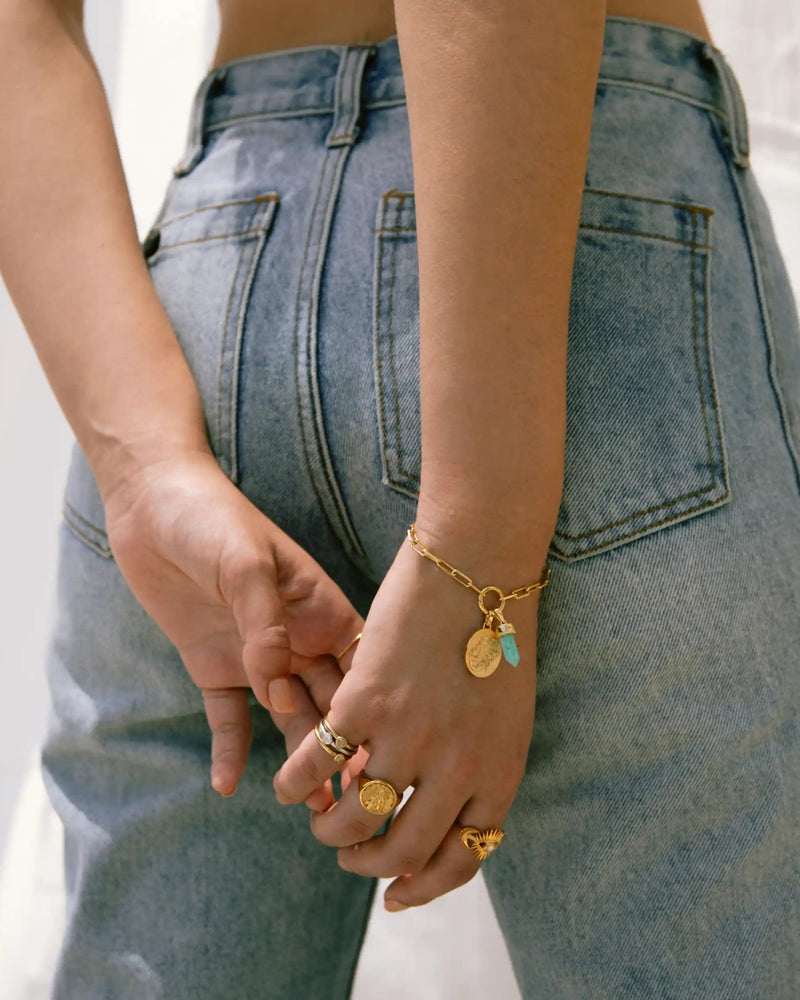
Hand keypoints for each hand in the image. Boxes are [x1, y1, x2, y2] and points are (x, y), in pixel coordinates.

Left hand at [99, 444, 364, 796]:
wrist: (152, 502)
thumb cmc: (213, 517)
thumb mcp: (247, 561)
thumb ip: (266, 625)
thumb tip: (276, 687)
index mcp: (322, 609)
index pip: (361, 667)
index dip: (375, 709)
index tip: (386, 754)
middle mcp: (299, 639)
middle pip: (331, 703)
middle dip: (343, 749)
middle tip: (354, 801)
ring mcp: (258, 656)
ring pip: (288, 718)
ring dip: (298, 761)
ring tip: (308, 808)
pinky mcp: (215, 666)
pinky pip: (228, 716)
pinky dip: (229, 749)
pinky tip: (226, 785)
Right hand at [273, 527, 545, 909]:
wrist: (479, 565)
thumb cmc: (498, 632)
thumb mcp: (509, 715)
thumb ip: (482, 767)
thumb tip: (448, 811)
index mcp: (498, 775)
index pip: (461, 859)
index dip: (424, 887)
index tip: (396, 895)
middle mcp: (456, 770)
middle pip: (401, 851)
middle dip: (368, 866)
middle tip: (348, 858)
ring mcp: (409, 738)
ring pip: (354, 818)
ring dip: (329, 831)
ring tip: (319, 822)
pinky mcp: (365, 703)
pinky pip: (315, 764)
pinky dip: (293, 783)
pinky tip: (286, 784)